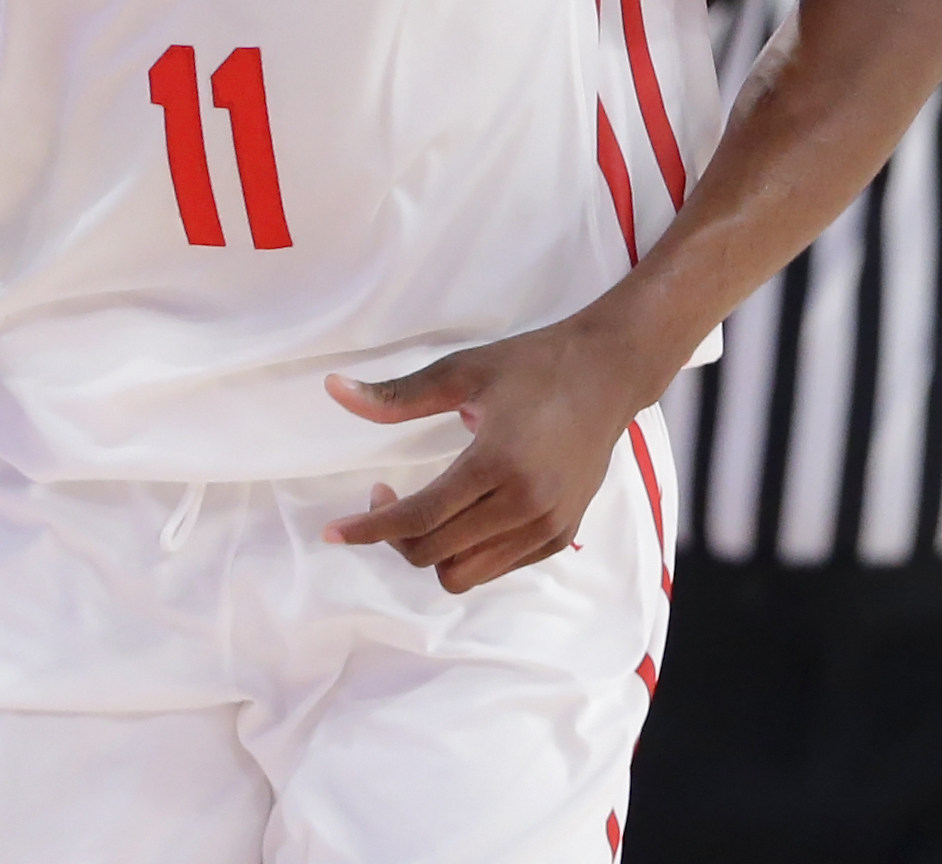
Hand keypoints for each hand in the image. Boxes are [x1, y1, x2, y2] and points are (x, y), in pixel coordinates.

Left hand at [320, 318, 643, 593]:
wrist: (607, 375)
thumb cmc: (533, 367)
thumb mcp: (462, 371)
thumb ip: (396, 395)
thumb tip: (334, 390)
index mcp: (498, 463)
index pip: (420, 517)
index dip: (370, 529)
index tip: (333, 532)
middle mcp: (525, 505)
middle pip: (434, 553)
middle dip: (393, 535)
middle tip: (383, 494)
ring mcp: (547, 527)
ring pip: (464, 575)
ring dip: (429, 551)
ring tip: (421, 510)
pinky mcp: (561, 536)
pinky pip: (496, 568)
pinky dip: (466, 553)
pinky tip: (460, 514)